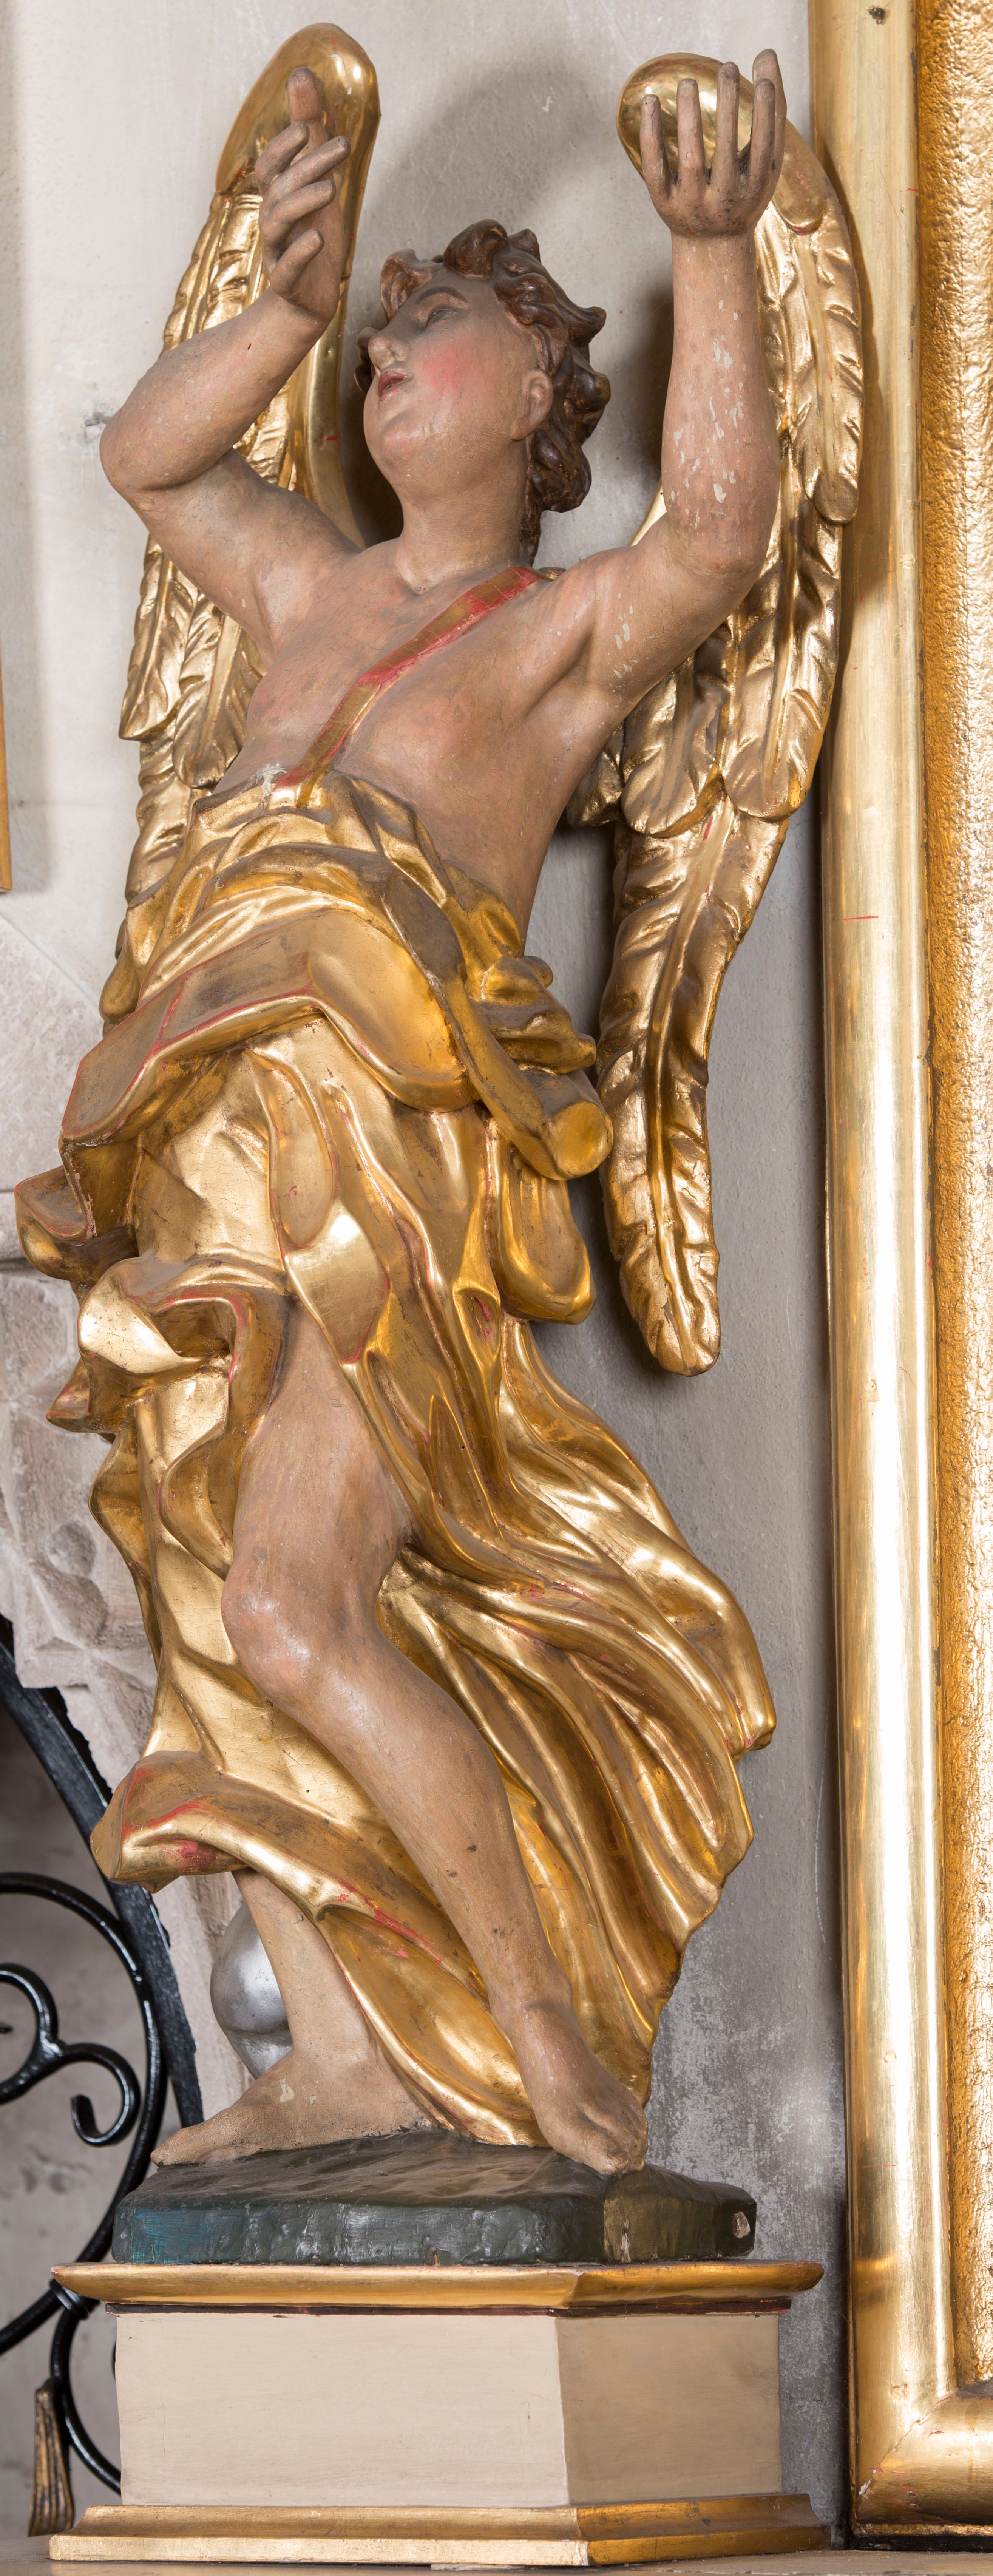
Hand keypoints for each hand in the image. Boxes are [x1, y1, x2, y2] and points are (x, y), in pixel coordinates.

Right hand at [255, 66, 350, 328]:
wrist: (309, 297)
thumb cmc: (313, 233)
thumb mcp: (316, 178)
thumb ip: (308, 130)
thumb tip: (301, 73)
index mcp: (277, 197)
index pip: (270, 165)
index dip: (284, 146)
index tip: (308, 127)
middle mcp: (272, 220)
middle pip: (281, 188)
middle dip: (309, 165)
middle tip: (343, 145)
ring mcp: (277, 252)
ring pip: (278, 223)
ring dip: (303, 202)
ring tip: (331, 188)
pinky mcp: (288, 282)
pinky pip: (287, 268)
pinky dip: (301, 253)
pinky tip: (320, 238)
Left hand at [640, 53, 785, 237]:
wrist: (712, 247)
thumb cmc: (743, 190)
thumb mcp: (763, 160)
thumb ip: (770, 109)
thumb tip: (766, 53)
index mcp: (754, 189)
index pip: (764, 147)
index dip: (766, 113)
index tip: (763, 80)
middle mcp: (725, 200)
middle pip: (728, 150)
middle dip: (729, 106)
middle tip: (728, 68)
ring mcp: (693, 205)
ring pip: (691, 157)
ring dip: (689, 116)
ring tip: (689, 81)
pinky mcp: (664, 206)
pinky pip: (655, 166)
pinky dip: (651, 133)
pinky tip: (650, 101)